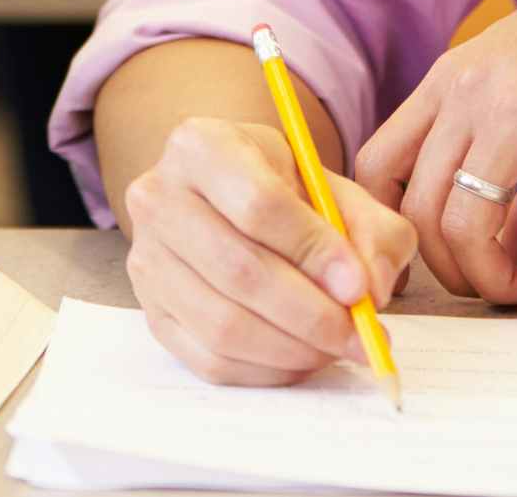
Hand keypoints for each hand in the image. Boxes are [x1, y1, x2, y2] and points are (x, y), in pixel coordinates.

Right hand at [122, 117, 418, 387]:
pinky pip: (210, 360)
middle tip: (359, 334)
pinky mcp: (151, 313)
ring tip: (336, 344)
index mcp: (202, 146)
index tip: (358, 285)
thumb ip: (370, 230)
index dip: (314, 251)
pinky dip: (267, 370)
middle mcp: (158, 198)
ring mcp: (146, 259)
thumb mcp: (335, 187)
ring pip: (224, 324)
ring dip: (294, 348)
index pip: (258, 205)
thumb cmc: (285, 192)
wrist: (227, 201)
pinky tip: (302, 356)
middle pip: (239, 271)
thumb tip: (370, 290)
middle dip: (311, 313)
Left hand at [355, 0, 516, 331]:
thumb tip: (500, 247)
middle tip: (486, 287)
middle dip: (445, 269)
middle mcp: (466, 94)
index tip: (415, 262)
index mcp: (446, 78)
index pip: (376, 164)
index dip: (386, 224)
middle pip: (417, 209)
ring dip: (491, 280)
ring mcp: (513, 114)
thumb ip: (498, 155)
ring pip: (465, 227)